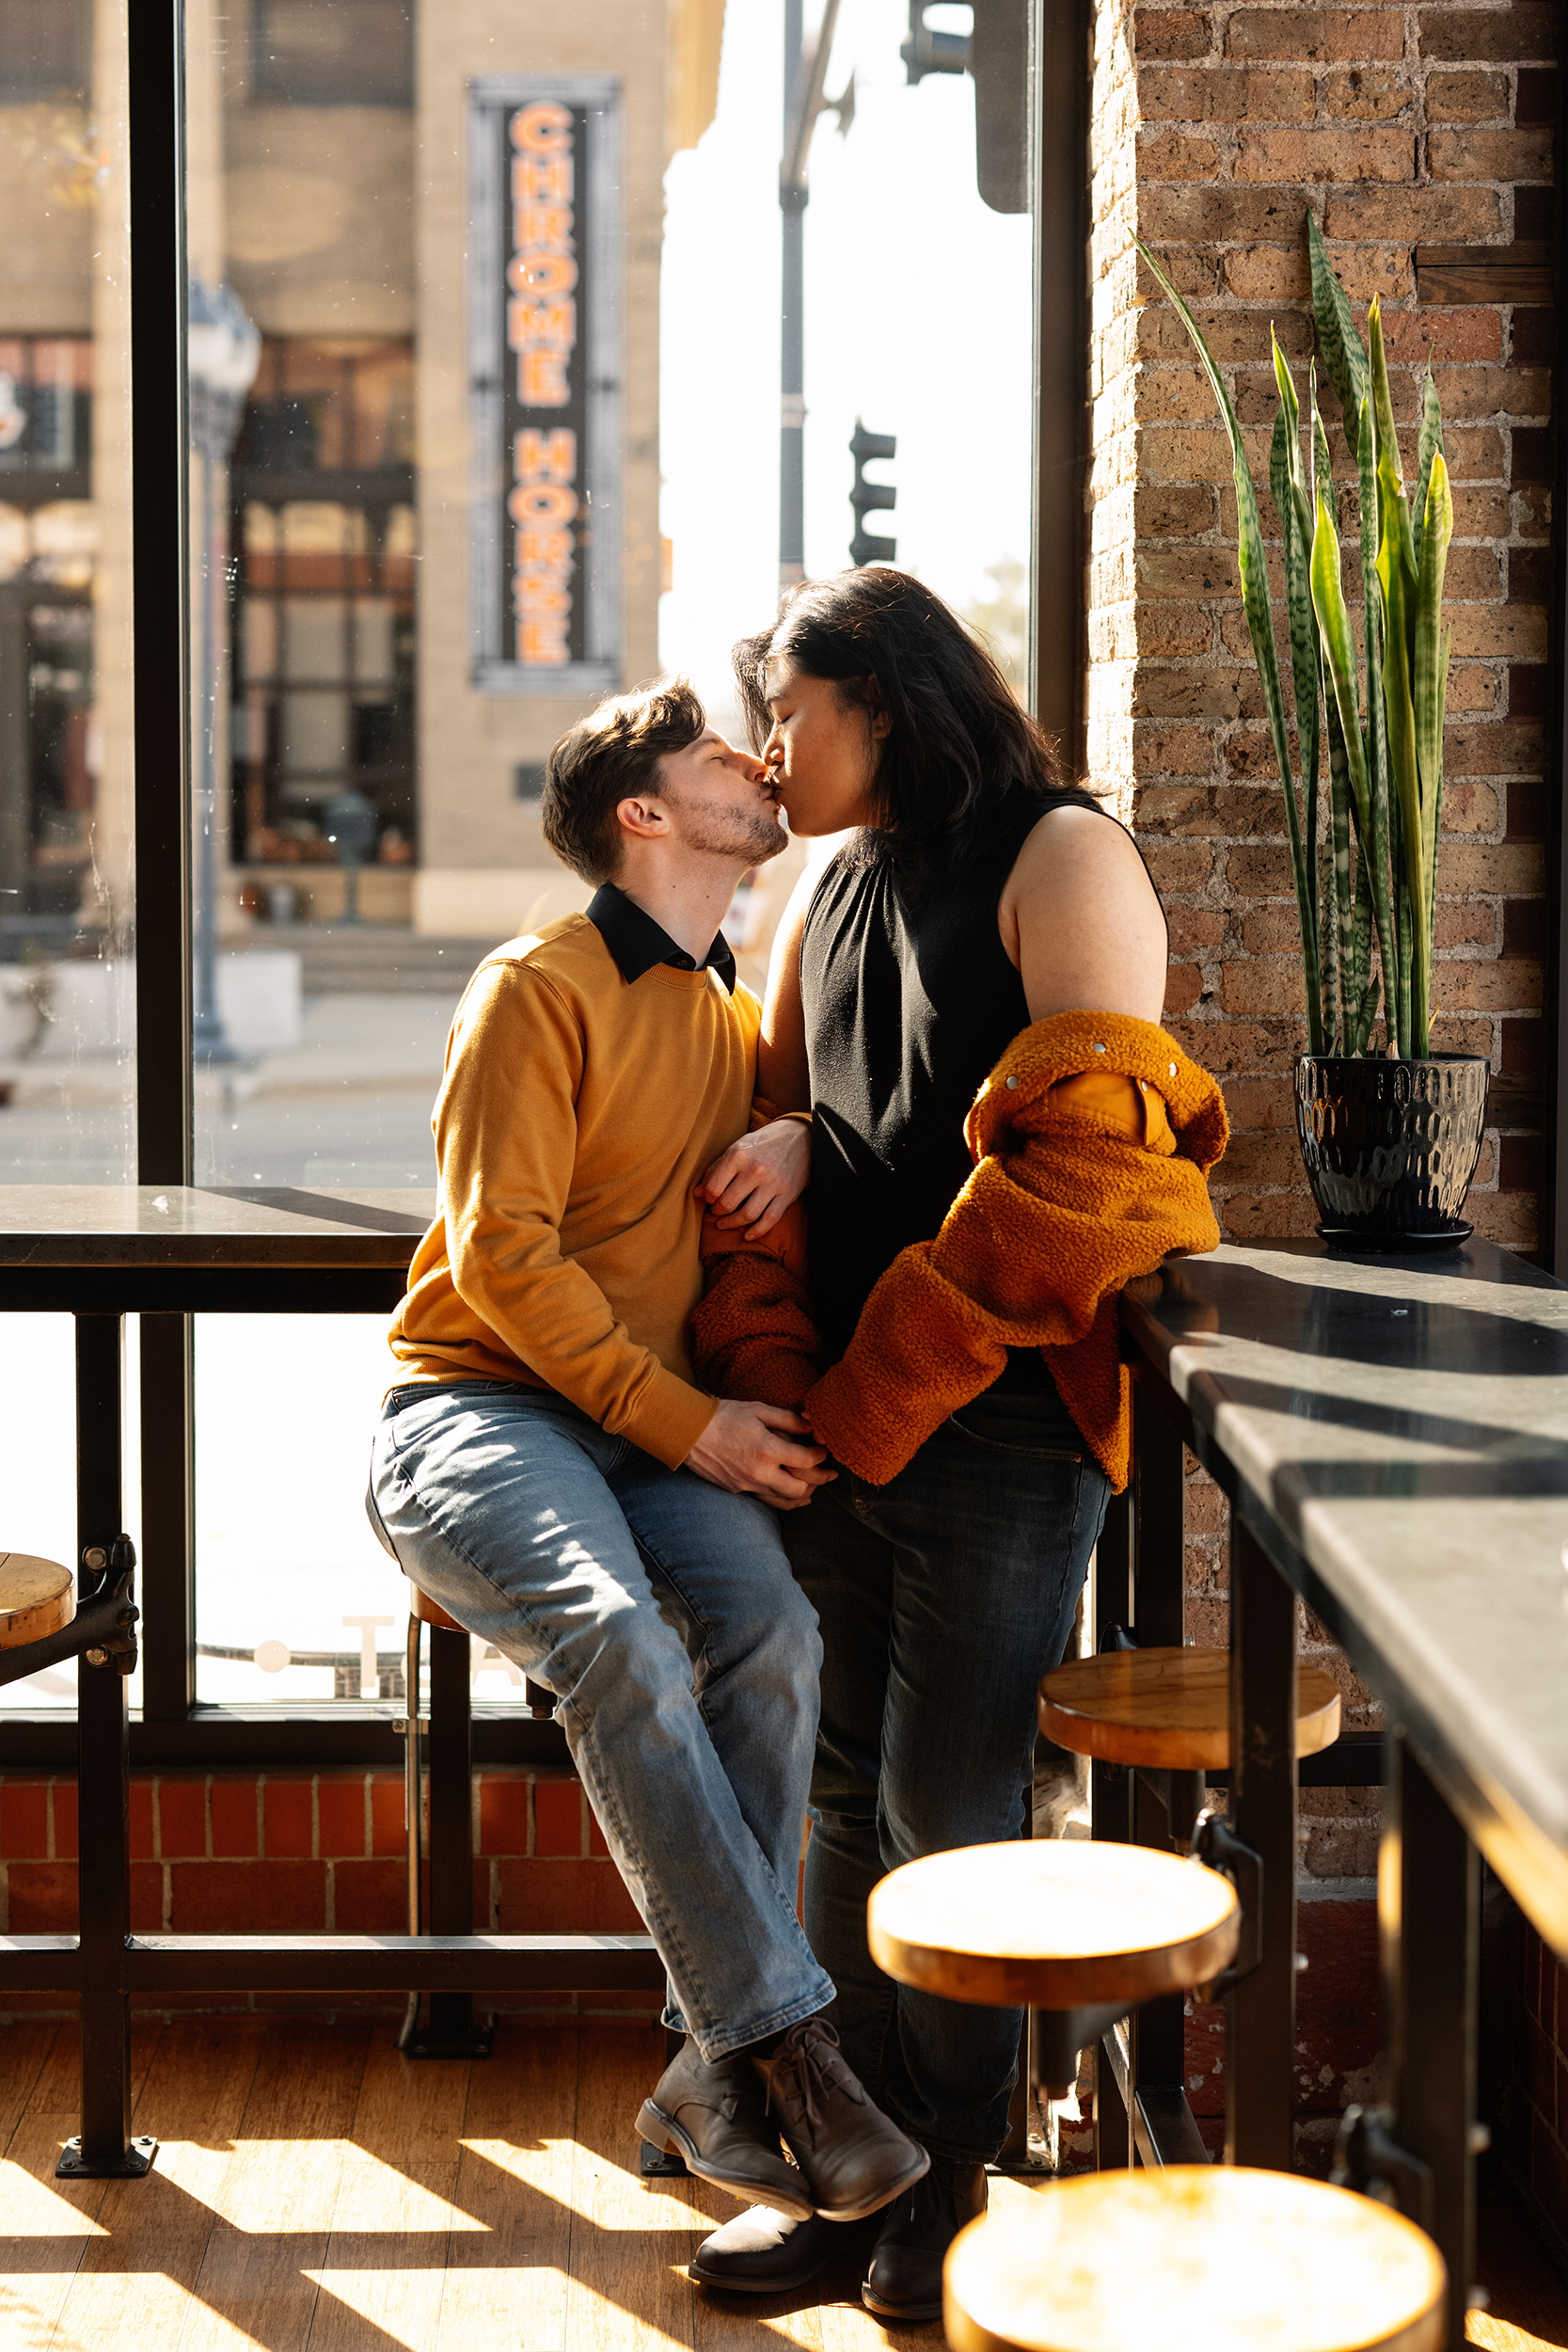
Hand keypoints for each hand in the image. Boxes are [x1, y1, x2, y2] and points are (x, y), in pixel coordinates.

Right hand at [684, 1399, 835, 1509]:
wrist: (687, 1432)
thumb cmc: (722, 1416)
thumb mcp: (758, 1410)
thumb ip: (787, 1419)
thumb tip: (811, 1425)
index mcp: (768, 1450)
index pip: (806, 1460)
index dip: (821, 1455)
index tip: (824, 1450)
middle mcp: (760, 1472)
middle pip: (801, 1486)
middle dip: (820, 1479)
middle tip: (829, 1473)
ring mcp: (748, 1484)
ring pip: (785, 1499)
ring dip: (804, 1492)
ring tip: (816, 1486)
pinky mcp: (738, 1490)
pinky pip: (768, 1500)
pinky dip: (784, 1499)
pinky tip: (794, 1496)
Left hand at [696, 1118, 810, 1239]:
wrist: (800, 1138)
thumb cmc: (762, 1143)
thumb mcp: (737, 1148)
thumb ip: (715, 1169)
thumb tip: (697, 1193)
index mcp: (739, 1155)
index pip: (714, 1188)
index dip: (708, 1199)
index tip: (710, 1199)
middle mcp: (755, 1170)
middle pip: (728, 1204)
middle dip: (717, 1213)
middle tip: (716, 1213)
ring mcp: (773, 1184)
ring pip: (747, 1215)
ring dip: (732, 1224)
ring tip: (724, 1224)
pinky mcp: (787, 1195)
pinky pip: (769, 1220)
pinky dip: (756, 1231)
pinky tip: (747, 1235)